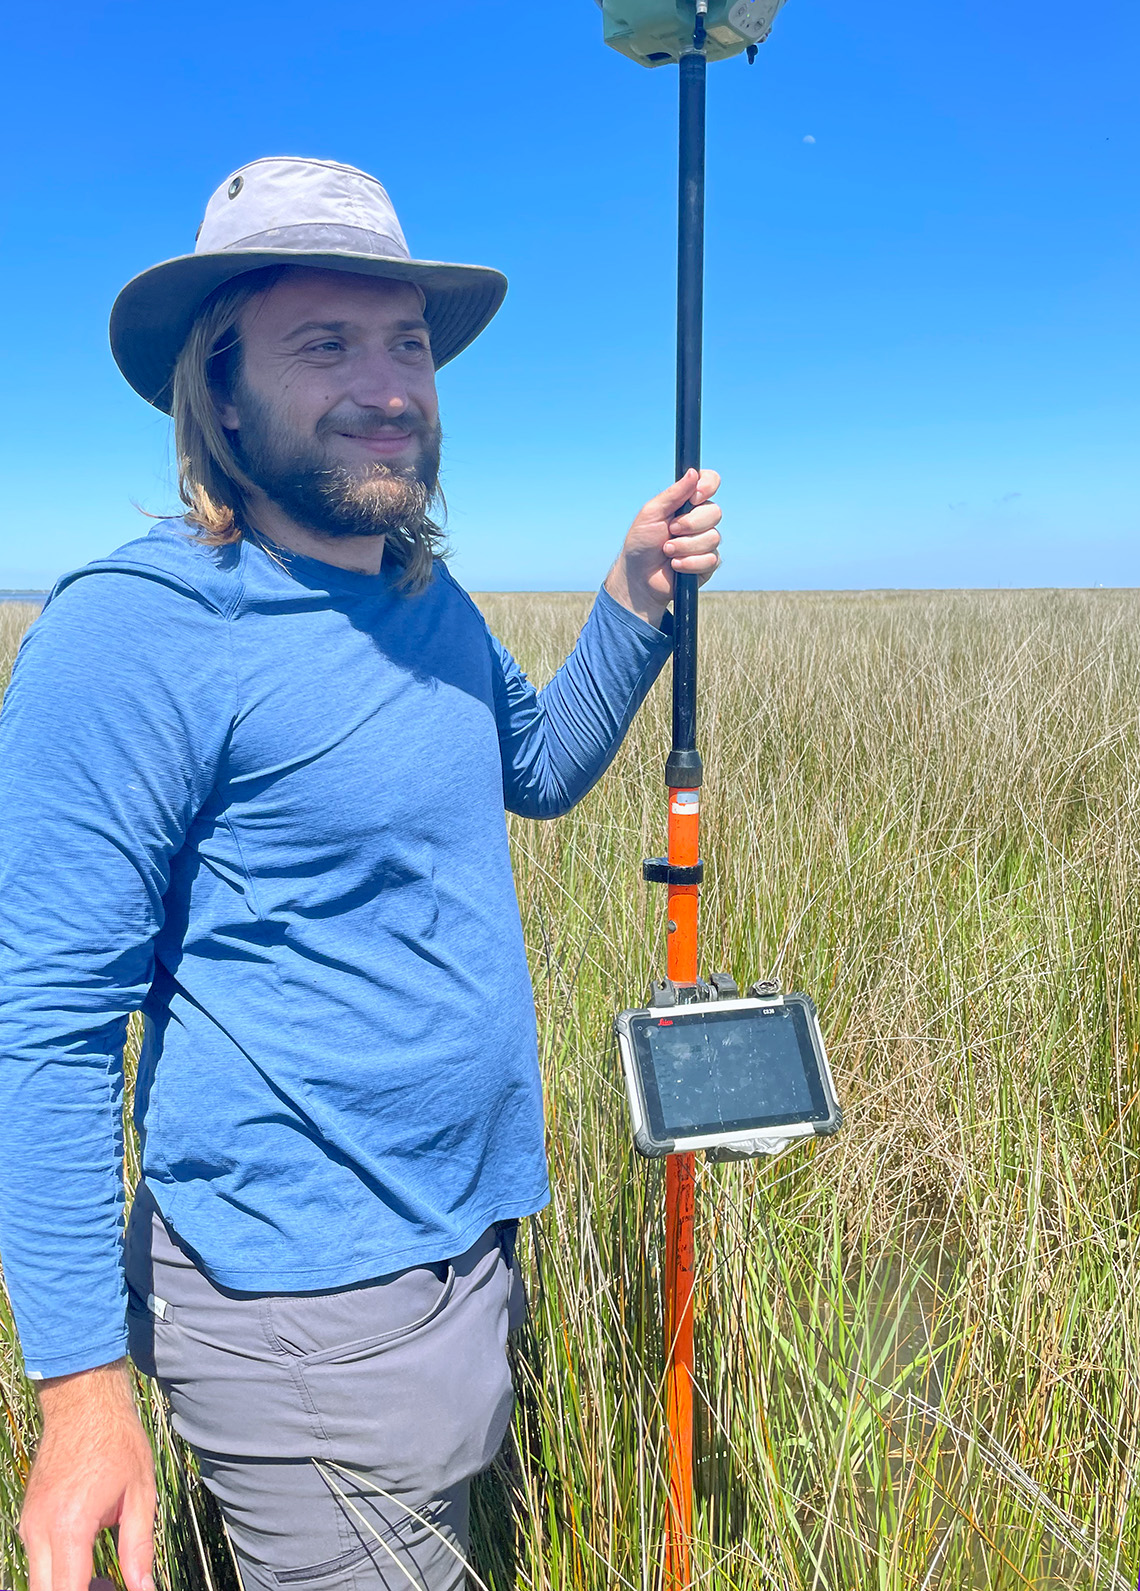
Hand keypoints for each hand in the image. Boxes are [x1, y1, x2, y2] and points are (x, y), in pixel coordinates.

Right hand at [20, 1361, 155, 1590]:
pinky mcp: (28, 1517)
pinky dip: (56, 1571)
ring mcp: (29, 1523)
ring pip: (37, 1580)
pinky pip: (36, 1559)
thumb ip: (138, 1546)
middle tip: (108, 1587)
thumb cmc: (117, 1440)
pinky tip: (87, 1560)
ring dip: (65, 1585)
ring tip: (102, 1579)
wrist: (83, 1401)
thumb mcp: (140, 1492)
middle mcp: (40, 1529)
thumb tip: (143, 1588)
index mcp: (70, 1526)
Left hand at [604, 468, 721, 626]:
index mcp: (687, 502)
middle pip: (715, 511)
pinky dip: (689, 563)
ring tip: (667, 551)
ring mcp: (706, 541)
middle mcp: (700, 519)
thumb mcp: (651, 513)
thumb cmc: (641, 543)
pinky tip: (675, 566)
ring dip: (685, 546)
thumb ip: (673, 494)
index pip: (710, 482)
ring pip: (712, 537)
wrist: (638, 577)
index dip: (708, 486)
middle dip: (690, 523)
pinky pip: (711, 559)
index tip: (694, 496)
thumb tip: (693, 472)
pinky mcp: (708, 563)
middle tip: (670, 531)